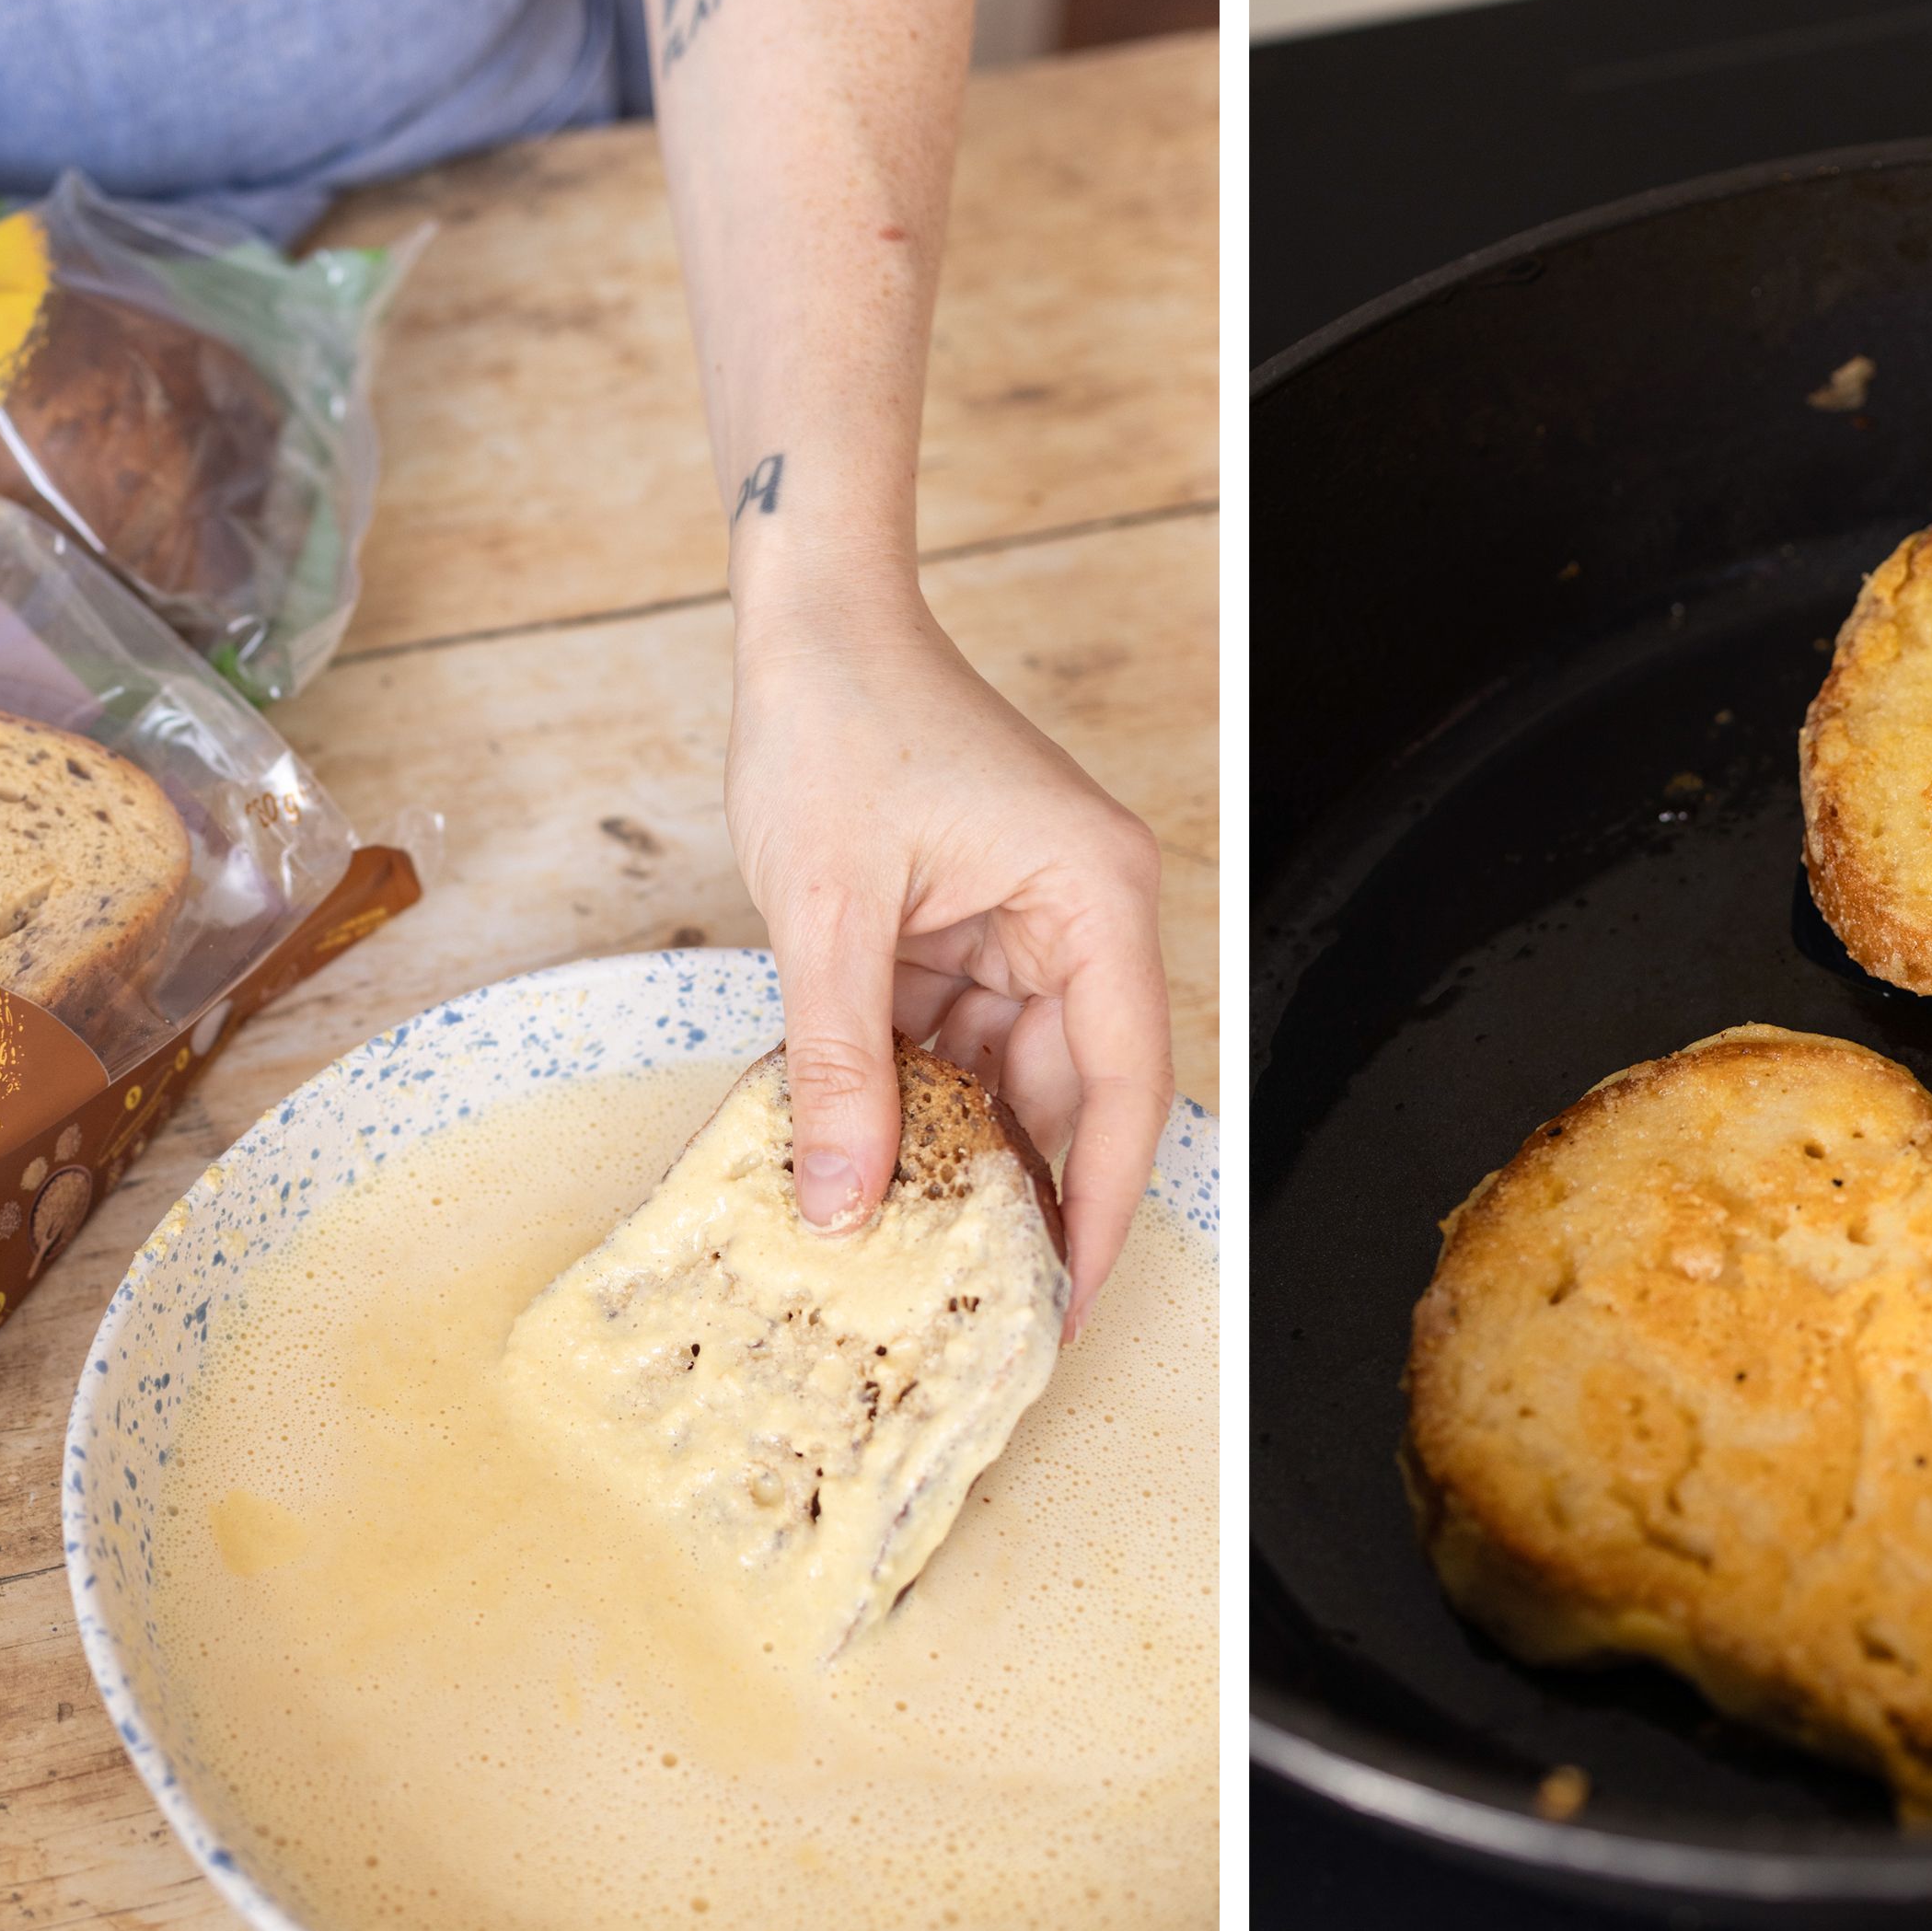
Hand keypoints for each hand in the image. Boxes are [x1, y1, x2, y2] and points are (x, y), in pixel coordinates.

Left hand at [726, 569, 1172, 1331]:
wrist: (807, 619)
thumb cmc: (839, 721)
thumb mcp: (826, 913)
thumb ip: (836, 1068)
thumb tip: (844, 1204)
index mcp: (1094, 897)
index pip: (1124, 1086)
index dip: (1097, 1205)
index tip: (1063, 1302)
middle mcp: (1083, 914)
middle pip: (1073, 1091)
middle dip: (1021, 1196)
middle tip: (977, 1310)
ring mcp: (1026, 921)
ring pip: (1007, 1074)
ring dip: (956, 1149)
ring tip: (911, 1253)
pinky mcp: (969, 924)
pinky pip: (955, 1038)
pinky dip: (913, 1094)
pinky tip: (867, 1162)